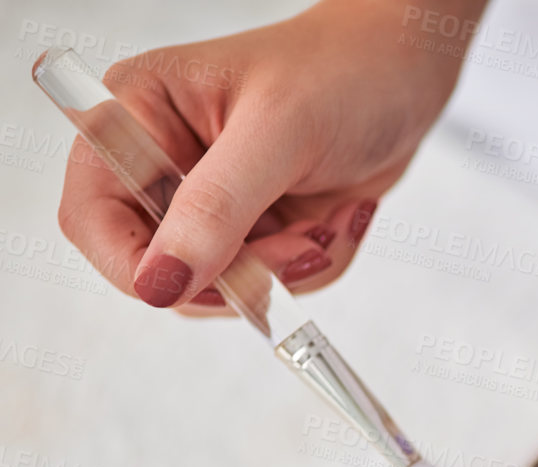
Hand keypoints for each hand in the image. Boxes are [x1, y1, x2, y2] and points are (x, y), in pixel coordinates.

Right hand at [56, 0, 467, 312]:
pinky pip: (277, 281)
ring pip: (229, 285)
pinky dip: (320, 259)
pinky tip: (343, 213)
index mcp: (136, 116)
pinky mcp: (260, 226)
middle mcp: (164, 162)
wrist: (406, 71)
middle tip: (302, 240)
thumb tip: (159, 284)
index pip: (93, 217)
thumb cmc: (341, 72)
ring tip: (333, 215)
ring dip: (293, 266)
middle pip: (164, 268)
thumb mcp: (278, 134)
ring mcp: (214, 201)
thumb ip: (216, 210)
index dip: (136, 265)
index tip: (203, 282)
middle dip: (243, 270)